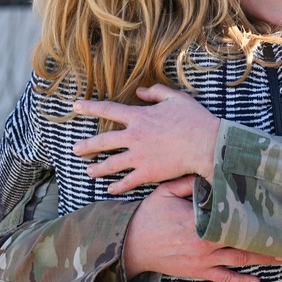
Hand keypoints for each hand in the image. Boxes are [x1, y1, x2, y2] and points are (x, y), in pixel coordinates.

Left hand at [72, 84, 218, 193]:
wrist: (206, 144)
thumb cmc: (194, 119)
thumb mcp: (176, 98)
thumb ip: (156, 92)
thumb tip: (140, 92)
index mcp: (140, 117)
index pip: (108, 110)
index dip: (90, 107)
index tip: (75, 106)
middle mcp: (134, 137)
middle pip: (103, 142)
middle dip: (86, 146)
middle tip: (75, 149)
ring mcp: (139, 157)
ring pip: (110, 164)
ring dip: (97, 169)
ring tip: (88, 171)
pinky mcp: (147, 173)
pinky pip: (127, 182)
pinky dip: (117, 187)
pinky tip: (110, 189)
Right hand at [123, 177, 281, 281]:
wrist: (131, 245)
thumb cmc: (149, 215)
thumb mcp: (166, 192)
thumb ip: (189, 181)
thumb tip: (210, 169)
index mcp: (199, 220)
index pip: (232, 216)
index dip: (254, 214)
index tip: (273, 210)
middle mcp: (205, 242)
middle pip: (242, 239)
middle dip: (266, 238)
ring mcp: (203, 259)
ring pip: (238, 260)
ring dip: (262, 258)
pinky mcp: (199, 271)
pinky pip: (223, 278)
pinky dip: (241, 281)